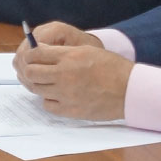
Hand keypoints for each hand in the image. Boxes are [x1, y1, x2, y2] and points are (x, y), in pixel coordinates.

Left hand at [14, 38, 132, 119]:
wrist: (130, 90)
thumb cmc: (112, 68)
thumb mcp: (87, 50)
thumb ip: (63, 52)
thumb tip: (40, 52)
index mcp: (69, 57)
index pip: (35, 53)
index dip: (31, 54)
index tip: (33, 55)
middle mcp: (64, 75)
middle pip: (30, 72)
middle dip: (30, 69)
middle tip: (37, 70)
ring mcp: (66, 94)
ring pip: (37, 89)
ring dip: (40, 84)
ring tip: (49, 82)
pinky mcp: (71, 110)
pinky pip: (48, 105)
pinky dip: (49, 100)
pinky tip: (58, 95)